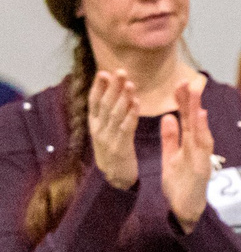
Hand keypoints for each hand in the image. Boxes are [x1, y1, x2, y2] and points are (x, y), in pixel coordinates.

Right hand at [88, 69, 140, 188]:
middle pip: (105, 103)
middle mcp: (98, 129)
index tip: (104, 72)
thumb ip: (107, 117)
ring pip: (115, 113)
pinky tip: (136, 103)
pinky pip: (125, 127)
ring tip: (129, 83)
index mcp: (94, 124)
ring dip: (123, 97)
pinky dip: (131, 114)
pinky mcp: (119, 147)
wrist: (114, 181)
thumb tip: (111, 97)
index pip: (94, 101)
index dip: (98, 86)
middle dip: (112, 86)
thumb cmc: (114, 155)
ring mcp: (107, 138)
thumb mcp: (106, 134)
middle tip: (120, 70)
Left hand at [159, 76, 213, 229]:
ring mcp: (201, 158)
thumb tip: (168, 117)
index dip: (183, 102)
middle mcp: (197, 149)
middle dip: (192, 101)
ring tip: (194, 92)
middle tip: (188, 80)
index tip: (179, 84)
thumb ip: (170, 138)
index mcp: (188, 146)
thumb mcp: (171, 157)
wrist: (184, 211)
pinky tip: (200, 116)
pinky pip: (202, 147)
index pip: (186, 119)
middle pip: (195, 121)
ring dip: (198, 110)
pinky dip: (202, 130)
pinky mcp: (201, 168)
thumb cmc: (179, 187)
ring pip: (200, 129)